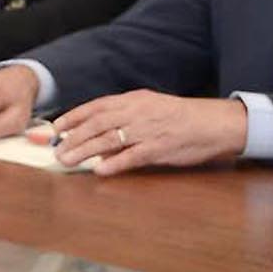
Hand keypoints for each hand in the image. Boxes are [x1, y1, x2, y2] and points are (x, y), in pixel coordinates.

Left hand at [49, 90, 247, 172]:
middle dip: (74, 137)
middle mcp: (138, 112)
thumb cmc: (182, 117)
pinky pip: (132, 156)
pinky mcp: (160, 148)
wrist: (215, 122)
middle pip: (98, 123)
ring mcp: (148, 130)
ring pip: (110, 139)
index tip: (57, 128)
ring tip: (68, 161)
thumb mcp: (151, 109)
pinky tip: (100, 171)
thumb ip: (126, 120)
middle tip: (57, 150)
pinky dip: (115, 164)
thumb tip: (100, 138)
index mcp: (135, 100)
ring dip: (86, 151)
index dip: (75, 116)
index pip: (97, 106)